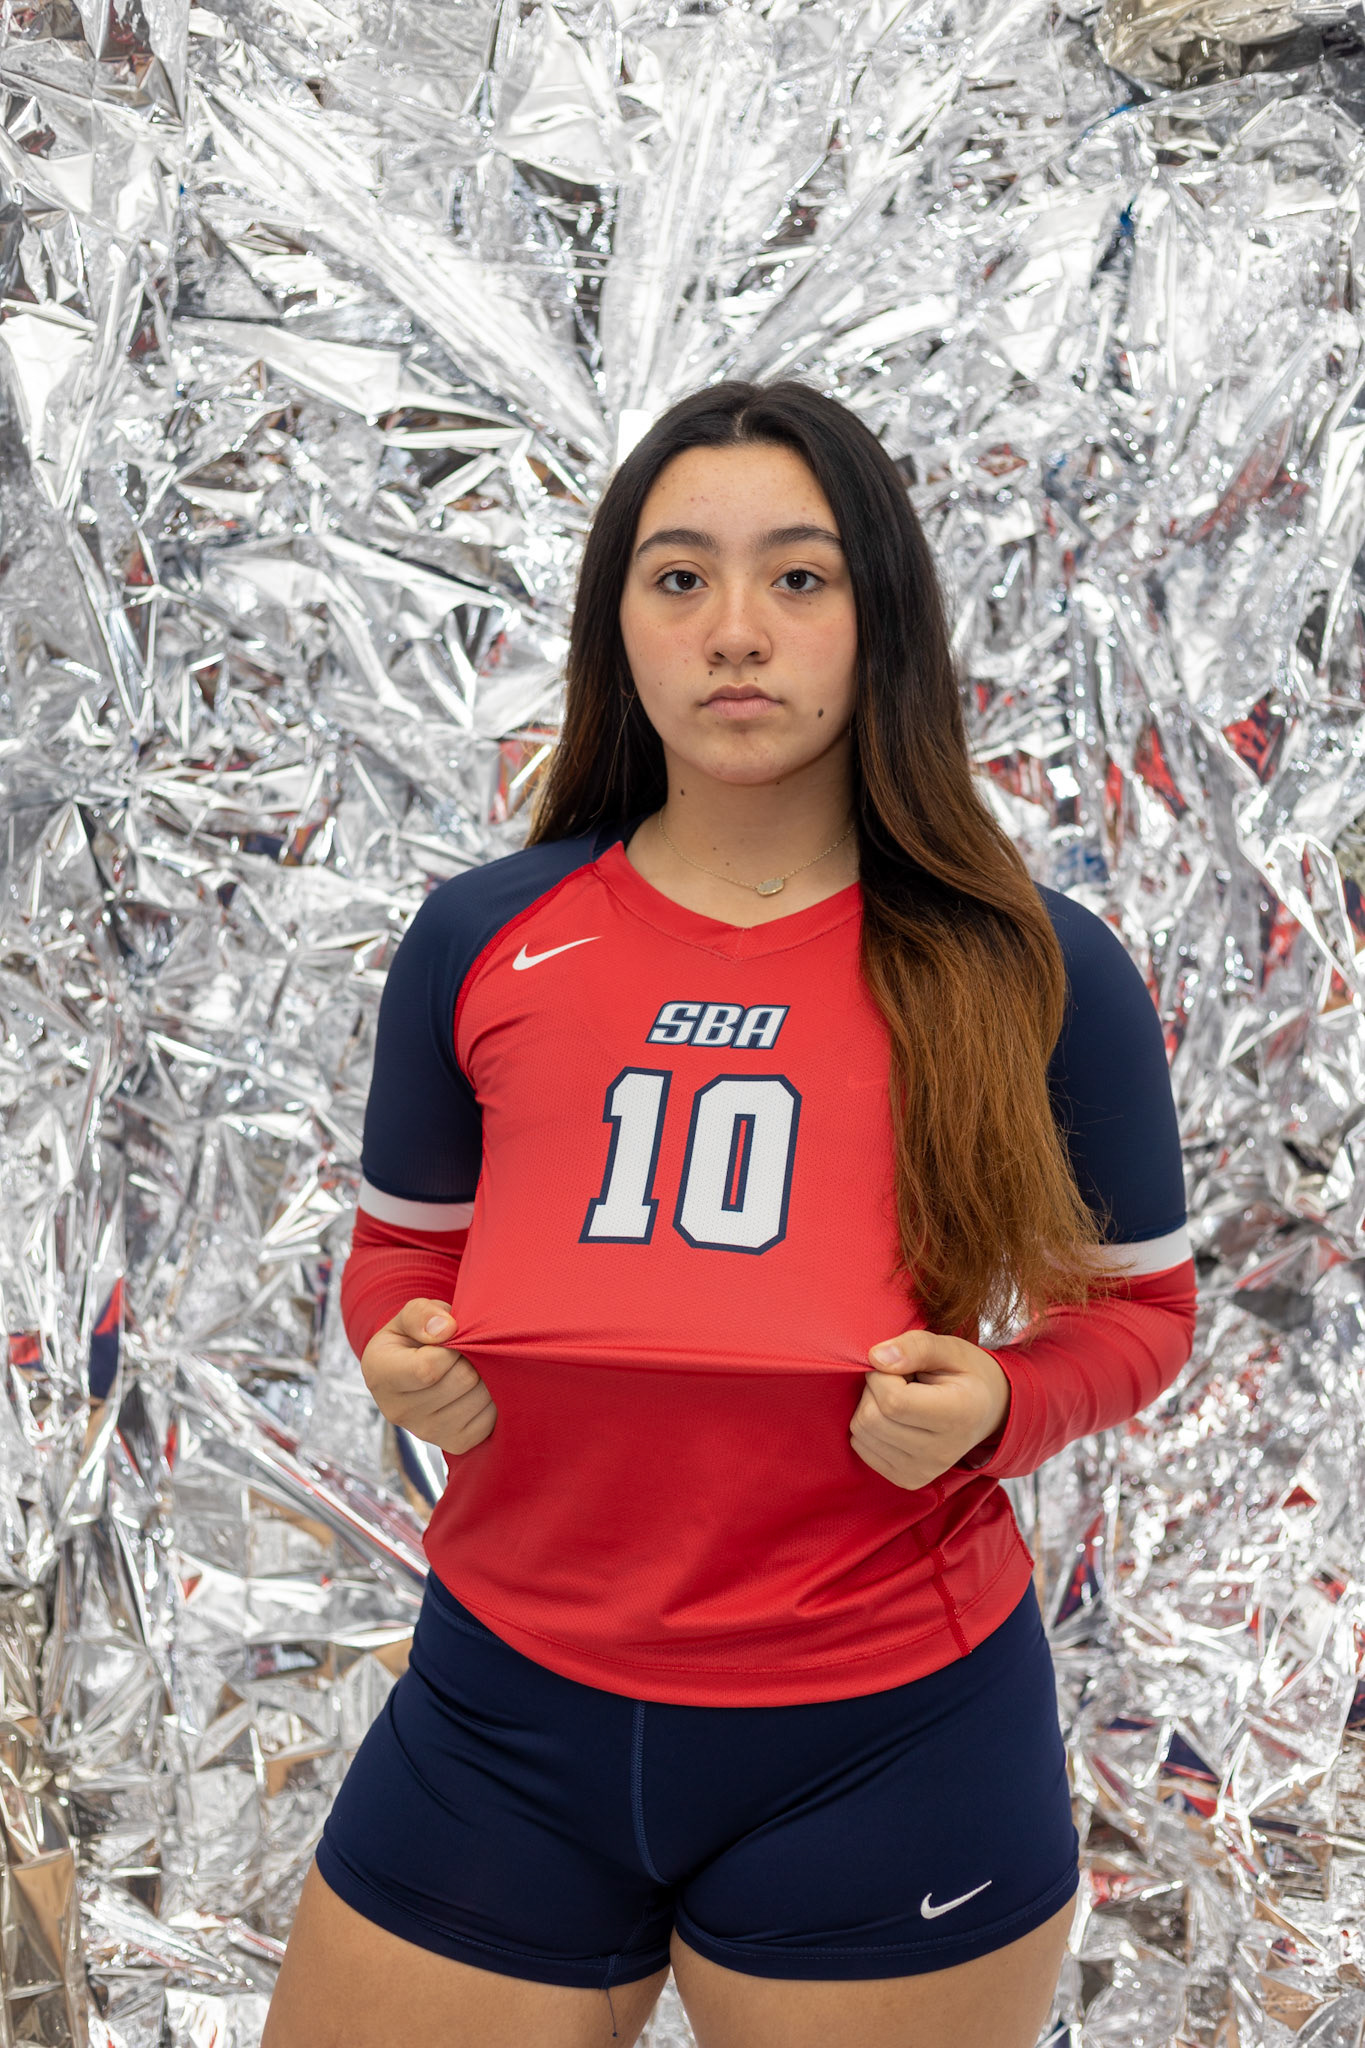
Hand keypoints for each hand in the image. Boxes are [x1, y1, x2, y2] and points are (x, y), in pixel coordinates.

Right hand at [360, 1298, 496, 1455]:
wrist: (415, 1371)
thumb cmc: (413, 1338)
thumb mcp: (409, 1316)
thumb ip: (422, 1314)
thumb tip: (447, 1329)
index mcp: (380, 1375)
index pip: (429, 1368)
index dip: (453, 1347)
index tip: (452, 1335)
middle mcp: (397, 1411)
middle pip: (462, 1381)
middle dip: (472, 1358)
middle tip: (464, 1350)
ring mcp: (426, 1432)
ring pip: (479, 1399)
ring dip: (485, 1376)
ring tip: (469, 1367)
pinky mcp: (453, 1444)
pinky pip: (489, 1420)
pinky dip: (491, 1399)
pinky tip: (476, 1387)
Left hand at [849, 1330, 1009, 1490]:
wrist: (988, 1412)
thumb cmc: (966, 1375)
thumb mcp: (950, 1348)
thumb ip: (916, 1347)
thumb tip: (875, 1358)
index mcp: (959, 1415)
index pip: (893, 1401)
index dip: (882, 1375)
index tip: (899, 1366)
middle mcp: (942, 1452)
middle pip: (872, 1419)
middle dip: (874, 1389)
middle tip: (900, 1380)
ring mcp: (923, 1471)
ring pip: (862, 1433)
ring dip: (870, 1407)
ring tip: (900, 1398)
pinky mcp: (908, 1480)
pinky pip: (862, 1447)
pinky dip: (869, 1427)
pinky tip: (895, 1418)